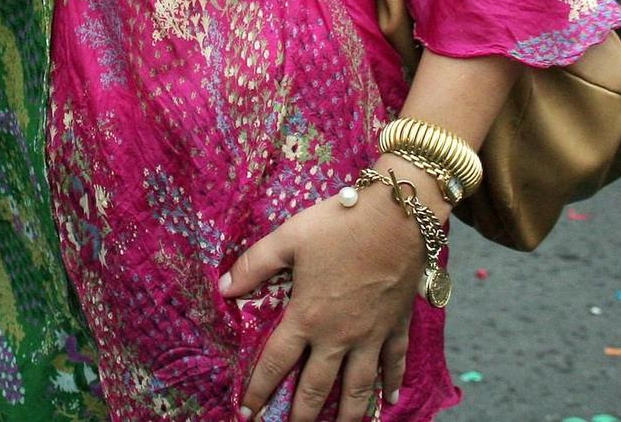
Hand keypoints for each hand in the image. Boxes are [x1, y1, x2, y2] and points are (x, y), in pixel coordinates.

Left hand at [222, 181, 420, 420]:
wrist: (397, 217)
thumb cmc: (339, 225)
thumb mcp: (288, 238)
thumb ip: (254, 264)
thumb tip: (223, 287)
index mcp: (307, 317)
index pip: (276, 363)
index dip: (259, 390)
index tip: (247, 413)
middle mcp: (338, 336)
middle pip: (316, 387)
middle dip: (301, 415)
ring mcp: (371, 335)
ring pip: (357, 387)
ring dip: (346, 414)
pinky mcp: (397, 326)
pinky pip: (394, 363)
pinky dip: (392, 384)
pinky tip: (389, 402)